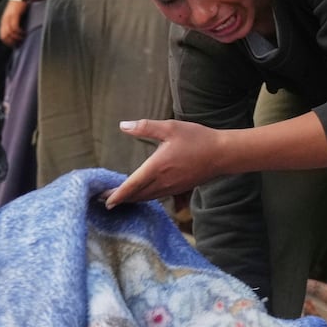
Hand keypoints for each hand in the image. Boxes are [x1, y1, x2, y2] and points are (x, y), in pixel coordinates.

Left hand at [0, 0, 26, 46]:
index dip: (8, 43)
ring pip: (10, 33)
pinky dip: (19, 33)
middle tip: (20, 43)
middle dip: (12, 42)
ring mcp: (9, 17)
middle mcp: (4, 20)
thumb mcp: (13, 16)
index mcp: (3, 21)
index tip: (15, 45)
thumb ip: (12, 23)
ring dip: (17, 38)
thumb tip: (15, 34)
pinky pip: (15, 27)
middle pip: (5, 36)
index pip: (2, 36)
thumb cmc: (18, 6)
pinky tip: (24, 33)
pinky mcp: (14, 14)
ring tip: (23, 38)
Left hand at [104, 119, 227, 207]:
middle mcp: (163, 181)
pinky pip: (157, 197)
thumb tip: (123, 125)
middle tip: (104, 200)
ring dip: (132, 200)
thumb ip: (145, 127)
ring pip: (147, 198)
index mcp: (158, 167)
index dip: (118, 194)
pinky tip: (141, 195)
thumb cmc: (197, 138)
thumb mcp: (170, 127)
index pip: (132, 184)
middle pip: (137, 195)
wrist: (222, 154)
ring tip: (119, 199)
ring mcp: (172, 187)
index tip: (105, 201)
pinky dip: (145, 198)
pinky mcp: (179, 189)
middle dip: (120, 198)